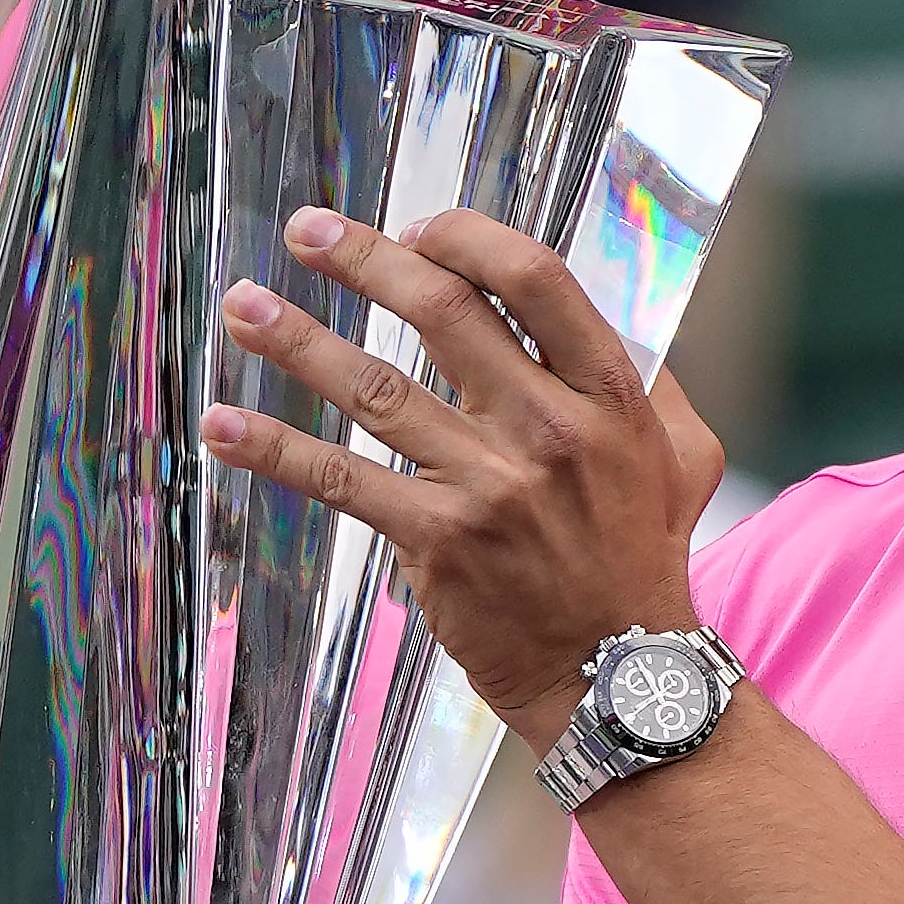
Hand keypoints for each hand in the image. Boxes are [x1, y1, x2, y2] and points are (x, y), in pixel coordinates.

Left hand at [202, 205, 725, 743]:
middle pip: (443, 314)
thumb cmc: (642, 558)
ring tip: (242, 305)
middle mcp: (550, 431)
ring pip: (376, 390)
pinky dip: (277, 450)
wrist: (617, 675)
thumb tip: (599, 320)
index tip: (419, 228)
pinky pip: (343, 481)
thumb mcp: (681, 459)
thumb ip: (649, 383)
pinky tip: (222, 424)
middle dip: (364, 260)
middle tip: (307, 230)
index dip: (468, 239)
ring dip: (298, 341)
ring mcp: (489, 487)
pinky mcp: (438, 541)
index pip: (534, 281)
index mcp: (609, 397)